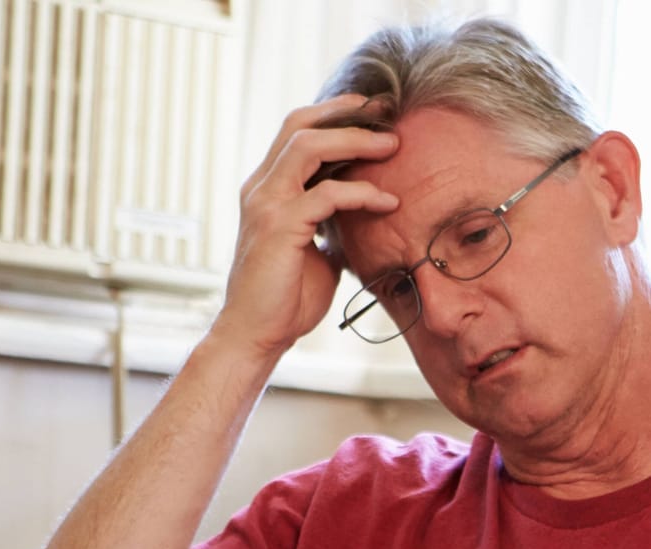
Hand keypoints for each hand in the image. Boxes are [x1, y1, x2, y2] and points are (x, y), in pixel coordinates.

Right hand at [206, 95, 400, 365]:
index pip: (296, 132)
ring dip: (355, 141)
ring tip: (392, 145)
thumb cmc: (286, 298)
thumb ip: (331, 226)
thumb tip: (360, 215)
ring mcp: (266, 204)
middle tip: (385, 111)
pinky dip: (362, 193)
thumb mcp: (316, 251)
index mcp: (267, 189)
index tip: (373, 113)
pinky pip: (326, 194)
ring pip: (308, 147)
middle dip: (345, 113)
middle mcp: (260, 188)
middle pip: (299, 125)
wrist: (257, 335)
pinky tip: (388, 202)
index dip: (333, 115)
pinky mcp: (279, 227)